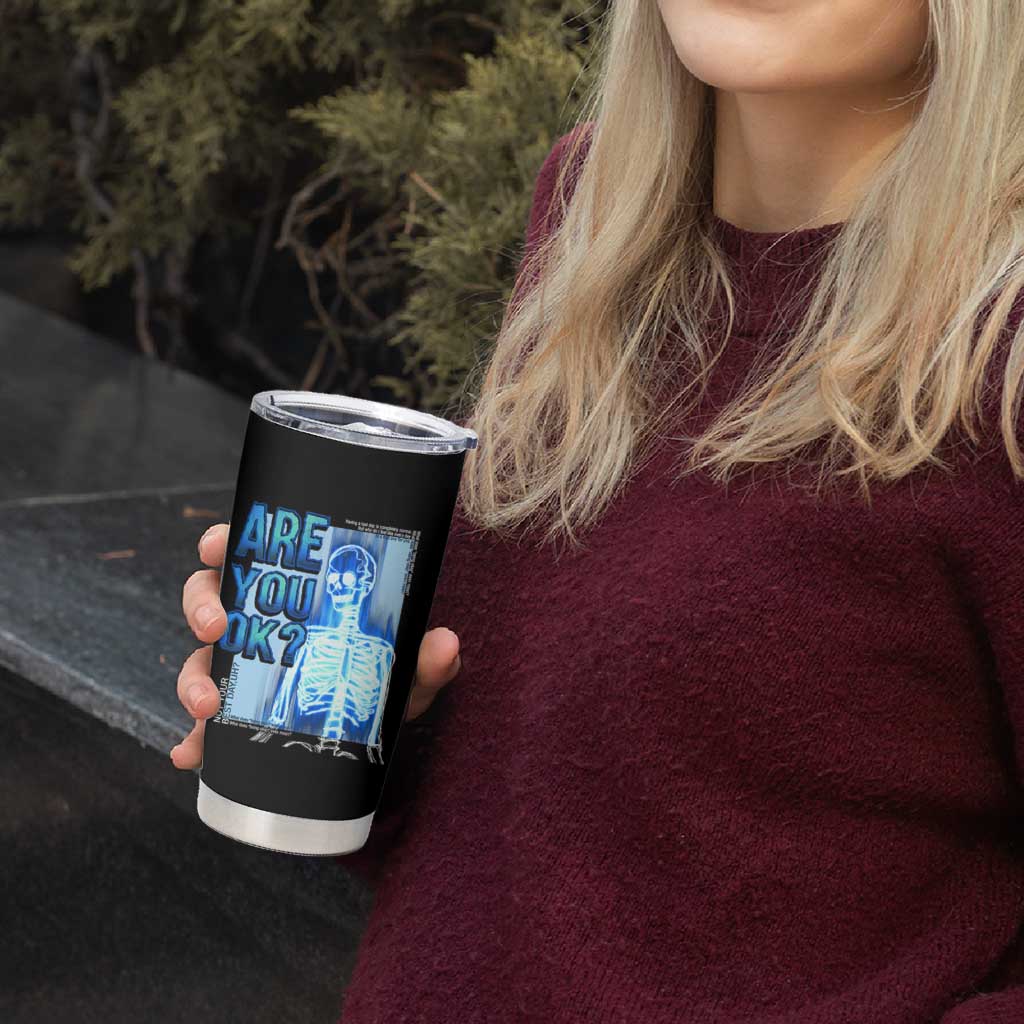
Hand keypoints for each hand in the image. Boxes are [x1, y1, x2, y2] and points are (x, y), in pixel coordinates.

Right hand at [169, 523, 461, 768]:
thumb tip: (446, 644)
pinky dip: (193, 740)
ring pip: (199, 659)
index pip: (247, 553)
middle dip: (201, 609)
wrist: (378, 727)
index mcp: (291, 593)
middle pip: (209, 599)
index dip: (222, 542)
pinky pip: (205, 725)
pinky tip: (191, 755)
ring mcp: (243, 667)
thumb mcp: (408, 668)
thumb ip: (426, 658)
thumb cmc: (387, 678)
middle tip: (216, 628)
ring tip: (206, 706)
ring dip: (192, 679)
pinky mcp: (239, 713)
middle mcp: (259, 623)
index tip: (217, 546)